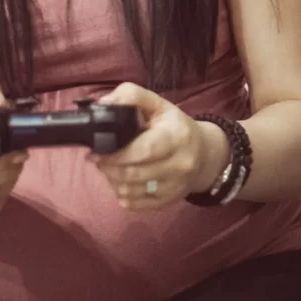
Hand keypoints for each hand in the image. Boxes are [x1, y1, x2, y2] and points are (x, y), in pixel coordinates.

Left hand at [91, 82, 229, 210]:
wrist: (204, 154)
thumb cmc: (175, 127)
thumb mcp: (159, 105)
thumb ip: (132, 96)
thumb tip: (104, 103)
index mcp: (177, 137)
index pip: (143, 150)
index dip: (116, 154)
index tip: (96, 152)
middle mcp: (180, 164)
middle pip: (133, 174)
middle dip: (109, 167)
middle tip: (99, 159)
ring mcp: (175, 186)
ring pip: (131, 191)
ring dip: (113, 180)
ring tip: (110, 168)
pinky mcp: (168, 202)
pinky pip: (135, 205)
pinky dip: (122, 194)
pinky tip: (121, 181)